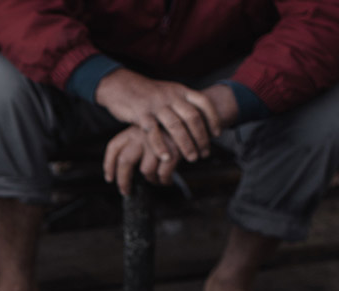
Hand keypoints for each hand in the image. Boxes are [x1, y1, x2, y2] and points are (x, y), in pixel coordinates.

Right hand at [94, 69, 220, 162]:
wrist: (121, 85)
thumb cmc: (146, 94)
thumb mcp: (169, 92)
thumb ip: (182, 103)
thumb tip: (200, 119)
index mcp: (180, 90)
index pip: (203, 102)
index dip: (213, 118)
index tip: (217, 133)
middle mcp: (170, 96)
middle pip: (192, 117)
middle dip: (201, 137)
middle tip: (205, 153)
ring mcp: (156, 105)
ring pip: (176, 126)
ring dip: (186, 144)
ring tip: (192, 158)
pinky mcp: (141, 114)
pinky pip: (153, 132)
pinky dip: (161, 146)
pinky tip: (166, 158)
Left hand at [103, 126, 179, 193]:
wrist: (194, 118)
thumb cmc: (168, 132)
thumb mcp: (148, 134)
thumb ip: (136, 148)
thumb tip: (121, 174)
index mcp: (133, 130)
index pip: (114, 148)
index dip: (109, 165)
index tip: (109, 179)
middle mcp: (142, 134)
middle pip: (125, 162)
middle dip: (124, 181)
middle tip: (126, 192)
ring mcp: (158, 142)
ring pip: (145, 171)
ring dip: (151, 180)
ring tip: (156, 180)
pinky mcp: (173, 150)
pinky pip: (162, 174)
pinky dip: (164, 181)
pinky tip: (167, 181)